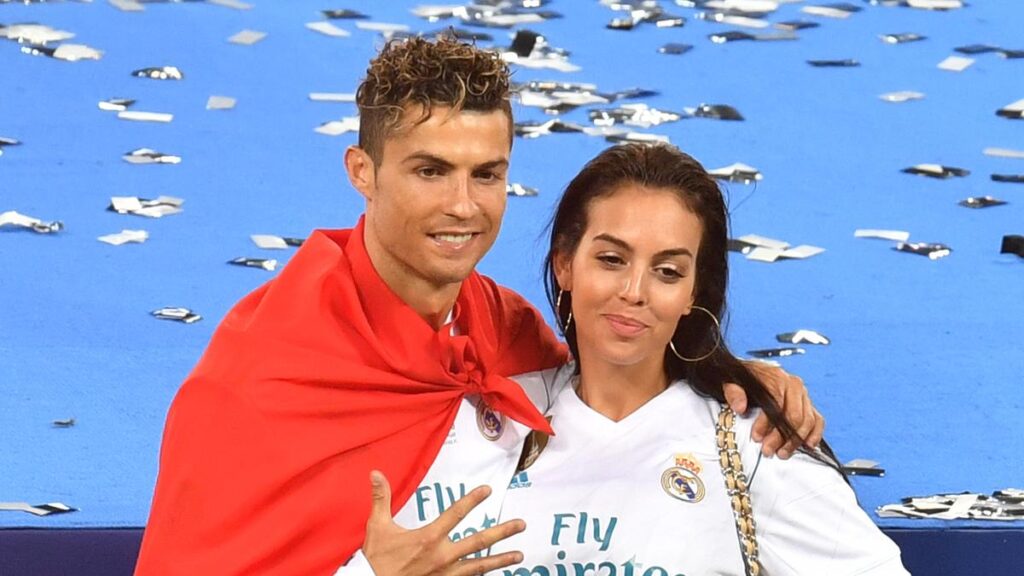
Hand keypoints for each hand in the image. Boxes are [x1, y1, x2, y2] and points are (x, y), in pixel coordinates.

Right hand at [363, 471, 526, 575]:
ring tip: (519, 556)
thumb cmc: (376, 559)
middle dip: (502, 532)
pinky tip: (493, 574)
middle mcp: (442, 556)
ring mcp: (446, 574)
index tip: (488, 490)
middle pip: (479, 541)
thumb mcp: (378, 527)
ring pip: (480, 566)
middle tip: (520, 525)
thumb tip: (375, 473)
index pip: (456, 513)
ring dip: (501, 560)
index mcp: (429, 537)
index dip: (473, 500)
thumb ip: (381, 498)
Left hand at [723, 363, 824, 458]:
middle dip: (781, 437)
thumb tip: (740, 408)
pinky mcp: (808, 404)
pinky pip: (818, 420)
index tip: (756, 437)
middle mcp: (793, 384)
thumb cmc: (743, 380)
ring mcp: (803, 395)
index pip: (776, 403)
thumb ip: (734, 393)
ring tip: (781, 453)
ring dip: (796, 441)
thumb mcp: (731, 382)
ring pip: (807, 420)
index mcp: (776, 378)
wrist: (753, 373)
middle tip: (768, 450)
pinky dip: (815, 434)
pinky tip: (807, 445)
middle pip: (794, 415)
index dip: (767, 423)